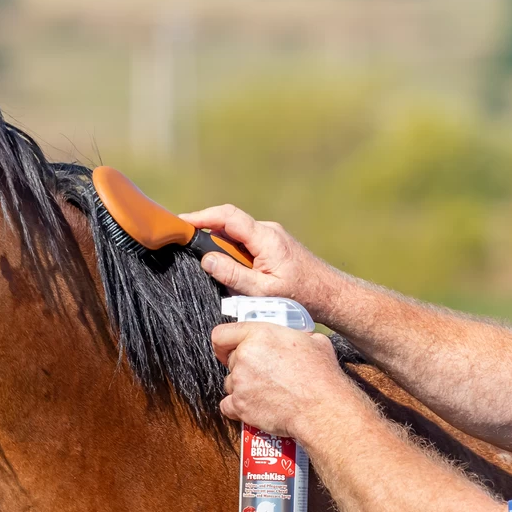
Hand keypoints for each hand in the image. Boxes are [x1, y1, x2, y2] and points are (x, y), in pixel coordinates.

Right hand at [178, 204, 338, 320]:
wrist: (331, 295)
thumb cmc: (301, 295)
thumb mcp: (263, 291)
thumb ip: (233, 275)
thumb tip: (206, 260)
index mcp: (265, 238)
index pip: (228, 216)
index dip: (202, 216)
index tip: (180, 222)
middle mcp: (267, 231)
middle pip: (228, 226)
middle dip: (208, 238)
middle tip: (190, 254)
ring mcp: (270, 237)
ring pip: (236, 237)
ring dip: (223, 251)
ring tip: (217, 273)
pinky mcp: (272, 246)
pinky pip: (245, 245)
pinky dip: (233, 256)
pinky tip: (234, 275)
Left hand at [211, 321, 348, 439]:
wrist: (321, 407)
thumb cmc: (321, 376)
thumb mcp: (315, 341)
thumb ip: (297, 337)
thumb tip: (301, 339)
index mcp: (260, 335)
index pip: (222, 334)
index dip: (223, 343)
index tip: (226, 350)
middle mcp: (245, 356)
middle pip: (230, 361)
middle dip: (243, 367)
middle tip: (262, 374)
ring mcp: (240, 382)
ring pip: (230, 383)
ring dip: (242, 387)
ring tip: (265, 392)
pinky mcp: (239, 405)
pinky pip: (227, 406)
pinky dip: (238, 408)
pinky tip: (254, 407)